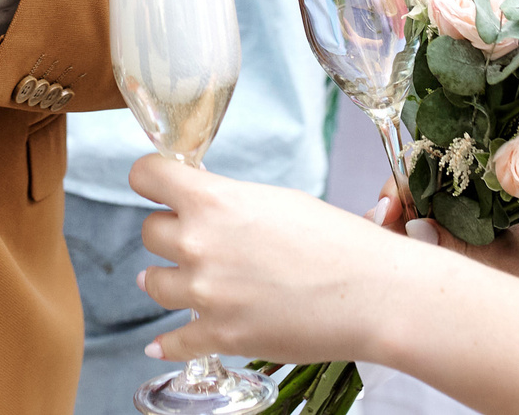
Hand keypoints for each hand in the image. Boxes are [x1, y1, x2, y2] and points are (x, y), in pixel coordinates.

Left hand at [129, 155, 422, 366]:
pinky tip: (161, 343)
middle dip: (170, 233)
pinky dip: (167, 343)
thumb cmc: (337, 240)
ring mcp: (206, 294)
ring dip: (168, 280)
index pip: (146, 175)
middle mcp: (199, 244)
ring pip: (152, 283)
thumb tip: (202, 205)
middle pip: (149, 232)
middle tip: (194, 240)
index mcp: (214, 201)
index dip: (149, 178)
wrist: (373, 294)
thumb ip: (229, 203)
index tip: (155, 186)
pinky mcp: (220, 337)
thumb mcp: (276, 201)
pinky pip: (173, 342)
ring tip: (183, 282)